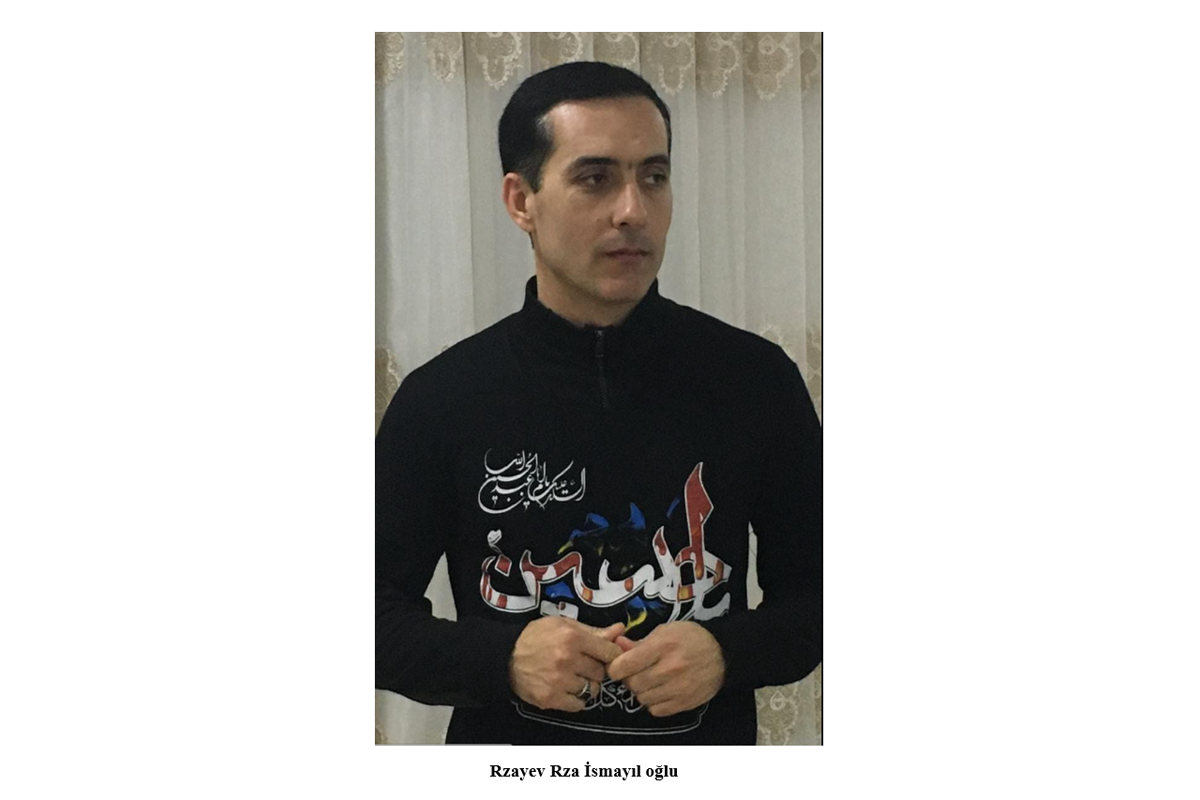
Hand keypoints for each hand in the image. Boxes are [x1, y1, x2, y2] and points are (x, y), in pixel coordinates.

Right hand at [509, 618, 624, 711]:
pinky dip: (576, 699)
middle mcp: (567, 660)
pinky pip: (579, 704)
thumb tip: (621, 630)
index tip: (606, 656)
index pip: (610, 652)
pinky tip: (567, 689)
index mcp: (573, 638)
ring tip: (573, 676)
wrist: (505, 655)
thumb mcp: (564, 625)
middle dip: (595, 669)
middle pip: (601, 672)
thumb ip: (594, 631)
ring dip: (587, 684)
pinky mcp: (550, 698)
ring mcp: (559, 681)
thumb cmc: (537, 636)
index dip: (611, 655)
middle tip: (583, 664)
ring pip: (592, 689)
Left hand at [607, 621, 725, 716]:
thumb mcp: (665, 631)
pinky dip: (654, 702)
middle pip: (632, 683)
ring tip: (651, 679)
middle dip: (629, 678)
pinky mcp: (684, 703)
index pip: (624, 665)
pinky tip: (661, 690)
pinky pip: (656, 710)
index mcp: (662, 647)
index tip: (618, 666)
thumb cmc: (691, 638)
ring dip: (642, 690)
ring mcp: (678, 688)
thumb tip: (618, 644)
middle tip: (637, 671)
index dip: (615, 667)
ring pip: (642, 698)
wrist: (722, 654)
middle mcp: (670, 669)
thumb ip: (640, 641)